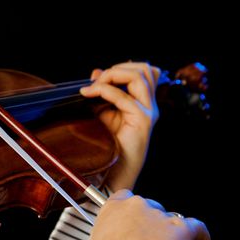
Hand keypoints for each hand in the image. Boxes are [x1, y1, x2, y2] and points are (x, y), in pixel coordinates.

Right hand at [77, 189, 210, 239]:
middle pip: (152, 210)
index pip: (126, 198)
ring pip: (173, 221)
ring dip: (173, 237)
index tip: (136, 226)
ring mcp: (160, 217)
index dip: (135, 214)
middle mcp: (137, 206)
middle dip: (154, 228)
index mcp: (114, 207)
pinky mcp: (181, 230)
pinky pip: (198, 229)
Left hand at [80, 62, 160, 190]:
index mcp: (143, 102)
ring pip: (141, 76)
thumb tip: (96, 73)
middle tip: (96, 80)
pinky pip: (124, 97)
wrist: (114, 171)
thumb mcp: (103, 113)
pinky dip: (104, 91)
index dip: (119, 68)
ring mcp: (148, 112)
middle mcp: (149, 105)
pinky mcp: (142, 120)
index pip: (142, 72)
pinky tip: (90, 94)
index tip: (95, 79)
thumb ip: (102, 93)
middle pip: (145, 69)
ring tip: (94, 86)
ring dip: (114, 75)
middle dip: (117, 69)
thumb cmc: (109, 145)